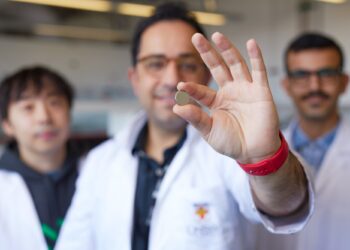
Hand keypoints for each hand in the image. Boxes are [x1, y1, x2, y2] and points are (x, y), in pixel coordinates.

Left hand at [173, 32, 280, 163]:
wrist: (254, 153)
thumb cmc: (231, 143)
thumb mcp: (209, 131)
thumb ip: (195, 118)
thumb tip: (176, 107)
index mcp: (216, 101)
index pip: (201, 90)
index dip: (192, 88)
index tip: (181, 86)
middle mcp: (230, 91)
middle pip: (217, 67)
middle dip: (207, 52)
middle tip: (195, 37)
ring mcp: (245, 89)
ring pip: (235, 64)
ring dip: (227, 49)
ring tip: (217, 35)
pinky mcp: (261, 91)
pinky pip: (258, 71)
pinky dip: (256, 57)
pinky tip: (251, 43)